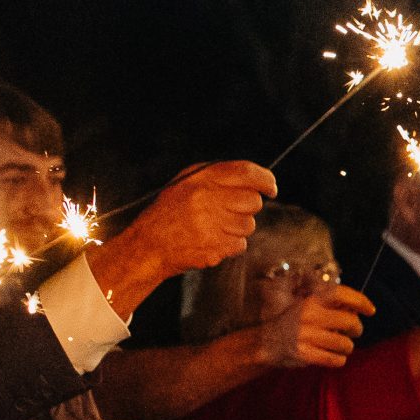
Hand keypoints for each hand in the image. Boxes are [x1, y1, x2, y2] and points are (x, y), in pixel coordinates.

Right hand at [117, 161, 276, 276]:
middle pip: (253, 201)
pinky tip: (209, 240)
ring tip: (212, 228)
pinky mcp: (213, 246)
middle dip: (247, 207)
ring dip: (237, 228)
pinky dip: (230, 245)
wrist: (148, 245)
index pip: (246, 172)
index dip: (265, 179)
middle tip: (228, 212)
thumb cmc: (171, 212)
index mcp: (200, 178)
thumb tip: (258, 180)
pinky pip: (240, 244)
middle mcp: (205, 198)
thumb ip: (218, 177)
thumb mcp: (186, 183)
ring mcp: (210, 224)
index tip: (271, 187)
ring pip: (249, 225)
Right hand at [255, 285, 370, 368]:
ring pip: (345, 344)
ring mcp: (306, 335)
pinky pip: (335, 359)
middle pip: (350, 321)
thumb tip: (357, 310)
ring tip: (340, 346)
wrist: (265, 342)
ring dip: (347, 347)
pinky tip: (334, 356)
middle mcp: (308, 315)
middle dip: (357, 329)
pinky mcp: (304, 354)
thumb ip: (330, 306)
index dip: (360, 301)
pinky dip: (339, 360)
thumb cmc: (295, 323)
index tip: (370, 310)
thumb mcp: (308, 306)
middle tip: (354, 332)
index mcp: (310, 300)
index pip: (340, 294)